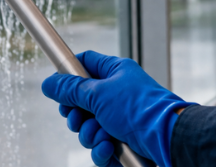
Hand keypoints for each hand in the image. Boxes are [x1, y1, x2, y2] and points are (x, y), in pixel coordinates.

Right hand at [42, 51, 193, 166]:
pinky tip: (109, 148)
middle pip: (81, 102)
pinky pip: (100, 146)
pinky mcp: (123, 141)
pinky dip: (101, 150)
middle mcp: (118, 94)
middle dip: (77, 115)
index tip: (58, 89)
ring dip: (89, 135)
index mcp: (115, 72)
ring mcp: (121, 119)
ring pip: (88, 128)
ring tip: (102, 136)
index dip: (68, 76)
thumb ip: (70, 89)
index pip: (85, 64)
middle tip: (79, 118)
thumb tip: (48, 83)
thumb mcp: (98, 94)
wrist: (167, 139)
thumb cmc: (139, 109)